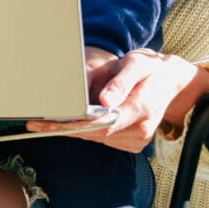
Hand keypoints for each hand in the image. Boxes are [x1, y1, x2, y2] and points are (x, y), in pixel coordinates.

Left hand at [28, 48, 208, 152]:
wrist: (171, 82)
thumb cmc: (150, 69)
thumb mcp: (136, 64)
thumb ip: (121, 82)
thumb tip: (105, 100)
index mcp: (142, 108)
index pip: (105, 122)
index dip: (76, 124)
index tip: (52, 124)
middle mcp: (140, 129)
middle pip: (96, 133)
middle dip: (65, 129)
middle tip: (36, 125)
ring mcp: (137, 140)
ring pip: (97, 138)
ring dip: (72, 131)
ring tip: (44, 123)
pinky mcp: (132, 143)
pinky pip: (102, 139)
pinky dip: (84, 131)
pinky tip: (69, 123)